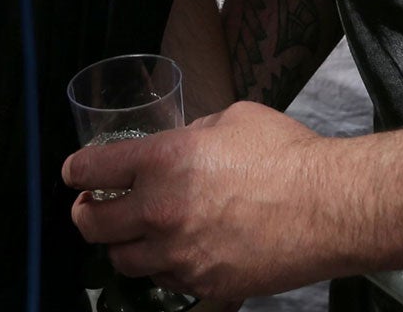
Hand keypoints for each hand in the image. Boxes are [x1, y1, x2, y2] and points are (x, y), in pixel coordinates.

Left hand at [66, 102, 345, 301]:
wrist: (328, 206)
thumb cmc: (285, 154)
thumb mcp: (232, 119)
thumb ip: (194, 131)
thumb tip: (182, 142)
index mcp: (163, 160)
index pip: (94, 168)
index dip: (76, 170)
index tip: (74, 173)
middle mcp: (161, 210)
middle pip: (94, 225)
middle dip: (85, 215)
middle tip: (91, 209)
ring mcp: (180, 253)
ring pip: (125, 261)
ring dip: (123, 246)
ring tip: (132, 236)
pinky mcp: (203, 284)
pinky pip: (166, 281)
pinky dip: (164, 268)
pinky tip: (177, 254)